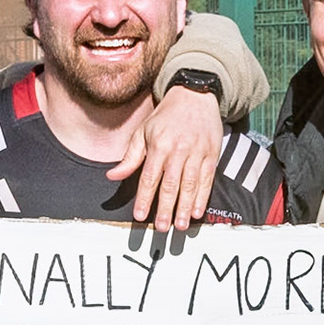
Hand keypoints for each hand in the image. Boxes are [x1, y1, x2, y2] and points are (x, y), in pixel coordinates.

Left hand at [106, 84, 222, 232]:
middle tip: (162, 228)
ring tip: (180, 226)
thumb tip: (112, 176)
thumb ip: (130, 157)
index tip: (140, 216)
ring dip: (184, 207)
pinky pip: (207, 180)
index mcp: (159, 145)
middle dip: (166, 208)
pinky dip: (202, 197)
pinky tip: (196, 211)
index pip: (149, 177)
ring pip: (190, 184)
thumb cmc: (166, 116)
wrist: (195, 96)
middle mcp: (178, 150)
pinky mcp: (211, 154)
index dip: (144, 198)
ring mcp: (197, 152)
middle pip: (171, 184)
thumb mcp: (143, 132)